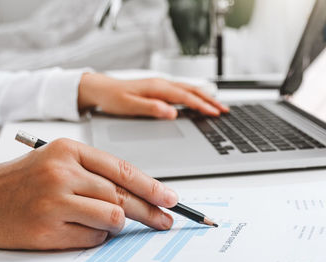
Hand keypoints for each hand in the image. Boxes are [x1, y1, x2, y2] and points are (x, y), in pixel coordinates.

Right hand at [0, 139, 177, 250]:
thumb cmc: (22, 181)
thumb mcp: (57, 161)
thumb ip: (95, 172)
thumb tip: (141, 192)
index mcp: (68, 151)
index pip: (123, 170)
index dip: (152, 187)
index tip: (171, 199)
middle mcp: (62, 174)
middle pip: (122, 197)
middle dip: (150, 211)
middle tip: (165, 220)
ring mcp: (53, 203)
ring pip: (111, 219)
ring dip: (116, 225)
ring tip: (102, 222)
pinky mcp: (46, 230)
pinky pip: (92, 239)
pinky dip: (95, 238)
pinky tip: (79, 230)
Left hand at [77, 73, 228, 118]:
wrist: (100, 89)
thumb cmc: (113, 98)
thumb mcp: (130, 106)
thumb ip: (151, 108)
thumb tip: (171, 112)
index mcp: (157, 88)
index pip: (185, 97)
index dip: (202, 106)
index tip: (215, 113)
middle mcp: (161, 84)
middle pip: (192, 91)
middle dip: (210, 100)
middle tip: (225, 110)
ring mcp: (161, 86)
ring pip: (188, 90)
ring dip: (205, 97)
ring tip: (218, 105)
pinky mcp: (158, 89)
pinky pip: (182, 91)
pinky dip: (194, 96)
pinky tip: (198, 101)